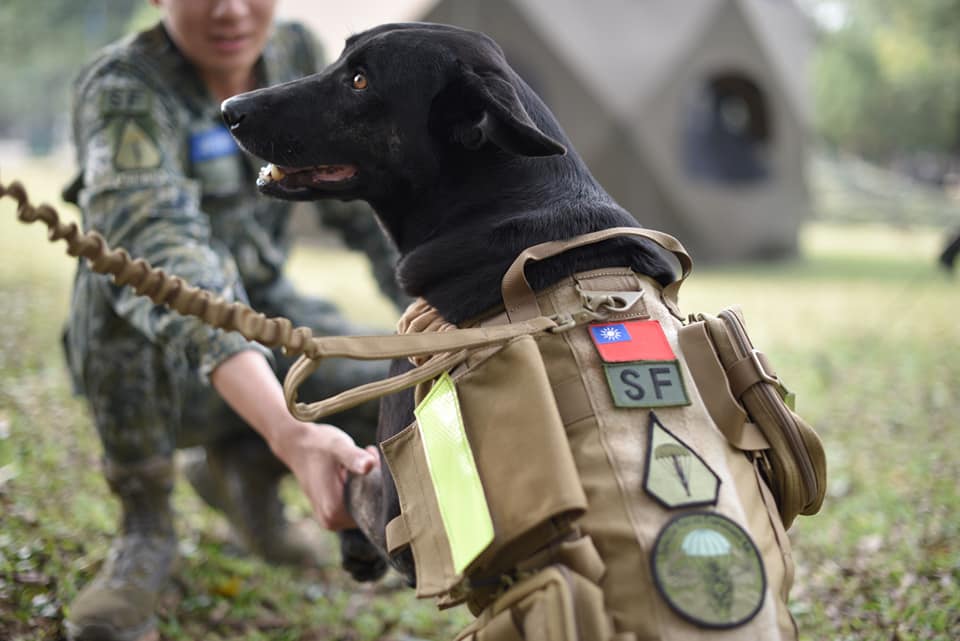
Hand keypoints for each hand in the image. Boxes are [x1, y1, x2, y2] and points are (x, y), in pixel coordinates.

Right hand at [210, 350, 379, 529]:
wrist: (291, 437)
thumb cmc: (316, 441)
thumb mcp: (338, 445)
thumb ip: (354, 457)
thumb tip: (370, 465)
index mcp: (333, 514)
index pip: (371, 513)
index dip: (377, 487)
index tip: (369, 462)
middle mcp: (331, 522)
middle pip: (369, 508)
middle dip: (372, 482)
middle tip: (364, 454)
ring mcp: (332, 518)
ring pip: (364, 501)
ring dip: (367, 479)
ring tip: (359, 455)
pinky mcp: (332, 509)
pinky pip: (358, 497)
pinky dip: (362, 480)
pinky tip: (359, 460)